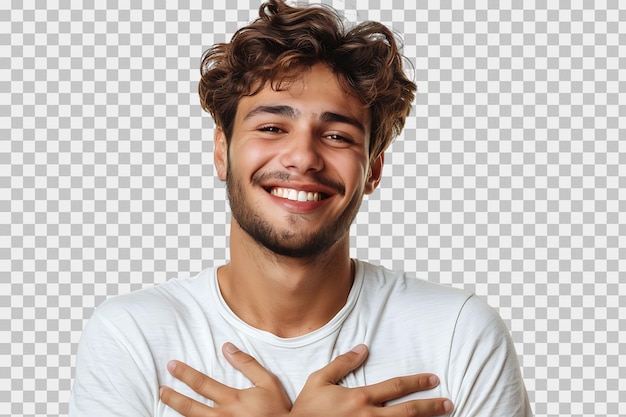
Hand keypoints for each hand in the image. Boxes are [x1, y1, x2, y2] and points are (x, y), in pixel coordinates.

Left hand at [160, 342, 290, 416]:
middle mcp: (223, 416)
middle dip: (173, 396)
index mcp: (233, 399)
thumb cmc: (278, 409)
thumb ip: (247, 364)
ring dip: (177, 411)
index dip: (185, 374)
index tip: (172, 366)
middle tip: (161, 388)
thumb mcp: (268, 382)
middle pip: (190, 407)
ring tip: (166, 401)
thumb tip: (227, 347)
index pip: (202, 384)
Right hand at [291, 344, 453, 416]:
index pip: (395, 387)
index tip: (433, 379)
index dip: (416, 383)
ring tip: (442, 416)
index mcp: (359, 398)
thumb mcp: (319, 380)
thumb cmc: (306, 410)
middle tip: (448, 402)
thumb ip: (342, 363)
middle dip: (430, 406)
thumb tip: (363, 348)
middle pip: (408, 412)